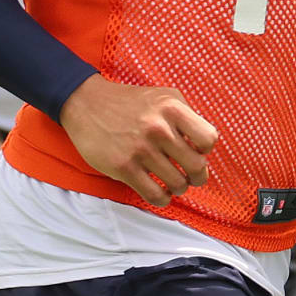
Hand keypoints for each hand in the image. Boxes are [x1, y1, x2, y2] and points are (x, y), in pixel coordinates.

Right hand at [58, 75, 216, 207]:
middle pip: (197, 166)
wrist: (87, 104)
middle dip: (197, 175)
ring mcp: (140, 149)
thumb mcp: (163, 96)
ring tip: (173, 182)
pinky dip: (163, 199)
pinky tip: (160, 191)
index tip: (195, 150)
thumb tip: (204, 145)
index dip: (205, 149)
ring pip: (178, 184)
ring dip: (179, 187)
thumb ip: (186, 116)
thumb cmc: (130, 102)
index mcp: (172, 108)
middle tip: (191, 175)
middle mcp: (159, 128)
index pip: (209, 139)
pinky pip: (155, 195)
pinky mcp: (123, 168)